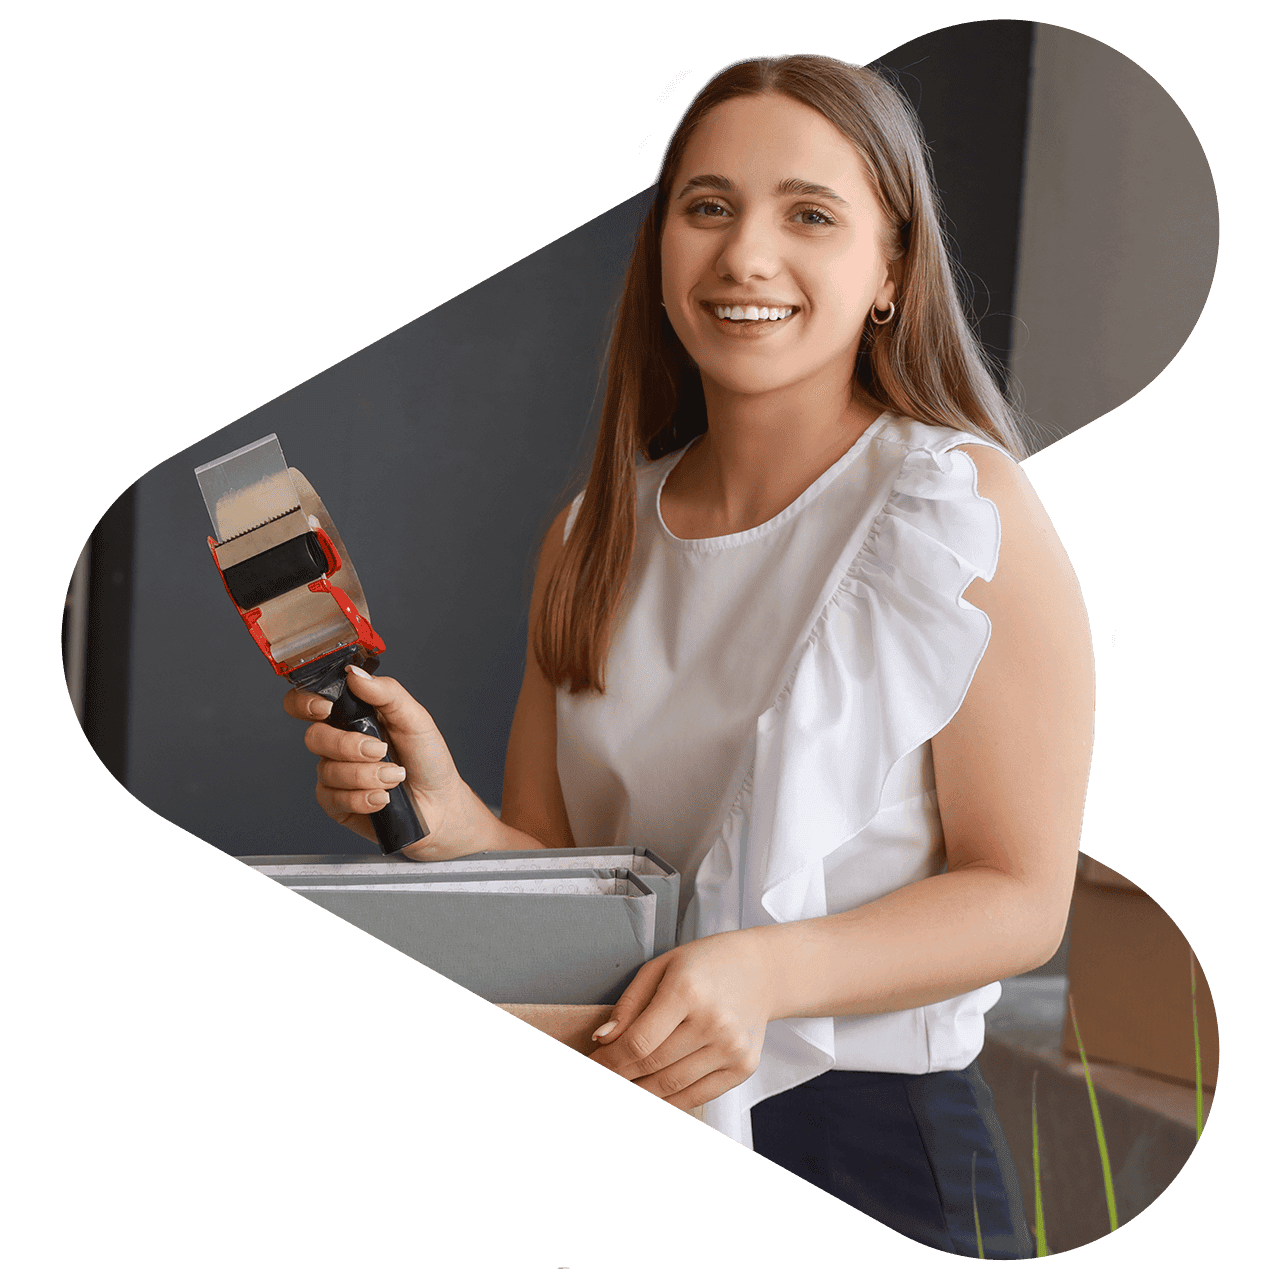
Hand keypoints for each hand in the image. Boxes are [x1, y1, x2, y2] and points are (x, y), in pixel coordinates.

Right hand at [283, 665, 482, 859]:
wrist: (441, 804)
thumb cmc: (427, 758)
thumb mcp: (415, 719)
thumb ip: (387, 693)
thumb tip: (354, 674)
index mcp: (351, 716)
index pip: (309, 703)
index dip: (305, 702)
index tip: (326, 708)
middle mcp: (337, 743)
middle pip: (314, 737)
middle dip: (348, 746)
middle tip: (381, 750)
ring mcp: (335, 774)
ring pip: (328, 771)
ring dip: (366, 775)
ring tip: (395, 777)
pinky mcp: (338, 804)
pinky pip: (333, 799)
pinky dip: (362, 798)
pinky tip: (384, 798)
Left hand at [587, 929, 780, 1111]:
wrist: (763, 970)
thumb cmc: (707, 963)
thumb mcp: (661, 967)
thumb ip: (629, 1005)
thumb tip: (603, 1040)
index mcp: (687, 991)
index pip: (638, 1042)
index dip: (609, 1061)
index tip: (593, 1066)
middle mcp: (713, 1022)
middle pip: (652, 1067)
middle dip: (619, 1078)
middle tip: (601, 1081)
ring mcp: (731, 1048)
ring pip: (672, 1087)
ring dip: (640, 1094)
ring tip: (622, 1089)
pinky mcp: (743, 1067)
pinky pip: (698, 1096)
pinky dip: (670, 1103)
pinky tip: (652, 1098)